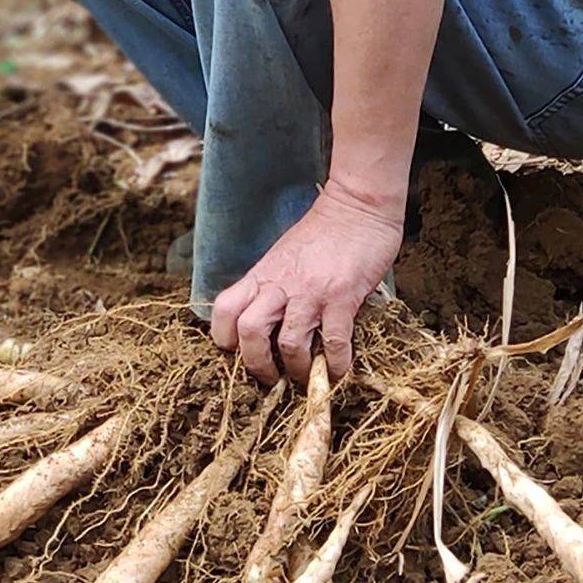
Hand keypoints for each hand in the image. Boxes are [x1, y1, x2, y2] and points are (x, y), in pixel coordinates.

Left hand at [210, 178, 404, 383]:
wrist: (358, 205)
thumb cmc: (322, 231)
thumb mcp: (283, 255)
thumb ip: (272, 284)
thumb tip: (270, 320)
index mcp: (262, 274)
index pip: (225, 309)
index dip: (224, 337)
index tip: (238, 352)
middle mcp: (280, 285)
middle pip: (249, 332)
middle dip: (257, 364)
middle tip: (271, 377)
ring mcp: (311, 292)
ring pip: (288, 343)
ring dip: (295, 368)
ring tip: (304, 376)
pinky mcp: (343, 297)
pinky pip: (333, 341)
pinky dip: (334, 364)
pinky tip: (338, 371)